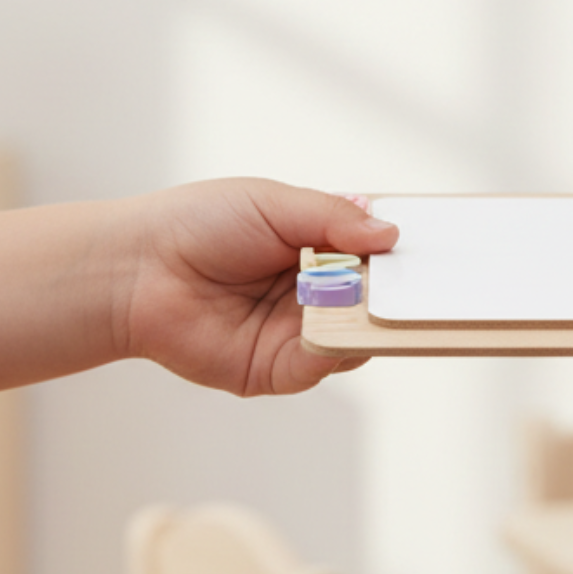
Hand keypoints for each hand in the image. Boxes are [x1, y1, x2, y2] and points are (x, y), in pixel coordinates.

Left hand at [120, 180, 397, 396]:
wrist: (137, 270)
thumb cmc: (198, 224)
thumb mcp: (275, 204)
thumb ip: (335, 217)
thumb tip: (392, 233)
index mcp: (319, 249)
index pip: (376, 256)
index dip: (401, 254)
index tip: (435, 247)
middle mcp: (315, 295)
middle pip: (376, 300)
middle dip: (399, 292)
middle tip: (424, 282)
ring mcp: (299, 334)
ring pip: (359, 335)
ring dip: (370, 318)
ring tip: (374, 296)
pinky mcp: (278, 369)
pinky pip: (324, 364)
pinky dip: (336, 347)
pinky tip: (334, 321)